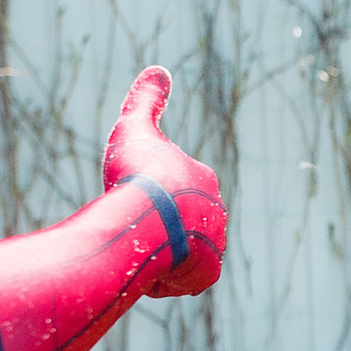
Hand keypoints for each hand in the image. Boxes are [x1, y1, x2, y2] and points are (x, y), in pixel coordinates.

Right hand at [102, 66, 227, 297]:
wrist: (147, 220)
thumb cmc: (139, 175)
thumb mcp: (135, 130)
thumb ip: (145, 101)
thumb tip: (159, 70)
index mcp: (204, 180)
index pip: (179, 189)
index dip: (151, 194)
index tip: (135, 197)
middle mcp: (216, 213)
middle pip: (181, 222)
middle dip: (159, 225)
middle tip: (134, 225)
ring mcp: (214, 245)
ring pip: (182, 252)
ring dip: (161, 253)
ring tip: (138, 248)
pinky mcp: (207, 275)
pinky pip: (183, 280)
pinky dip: (163, 279)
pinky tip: (145, 269)